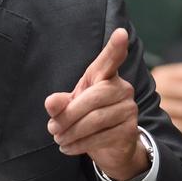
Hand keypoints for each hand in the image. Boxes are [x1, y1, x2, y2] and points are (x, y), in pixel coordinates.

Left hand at [45, 28, 148, 180]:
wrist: (108, 144)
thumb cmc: (86, 114)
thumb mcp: (70, 105)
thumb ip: (60, 102)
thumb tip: (51, 103)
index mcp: (104, 75)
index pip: (111, 59)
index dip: (116, 47)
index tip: (120, 33)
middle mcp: (122, 88)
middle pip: (93, 98)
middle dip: (68, 115)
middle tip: (51, 128)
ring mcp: (129, 108)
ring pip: (95, 119)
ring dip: (71, 132)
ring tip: (58, 138)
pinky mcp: (130, 129)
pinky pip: (101, 136)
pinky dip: (80, 144)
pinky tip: (68, 147)